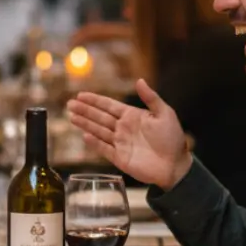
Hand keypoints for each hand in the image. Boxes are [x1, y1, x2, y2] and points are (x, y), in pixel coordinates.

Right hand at [66, 79, 191, 189]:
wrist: (175, 166)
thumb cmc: (173, 139)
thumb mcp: (164, 114)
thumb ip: (151, 98)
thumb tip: (140, 80)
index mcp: (132, 116)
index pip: (109, 106)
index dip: (95, 100)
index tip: (81, 95)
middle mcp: (123, 128)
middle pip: (99, 117)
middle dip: (85, 110)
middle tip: (70, 104)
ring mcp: (120, 143)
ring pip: (98, 131)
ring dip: (85, 124)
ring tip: (71, 116)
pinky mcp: (120, 158)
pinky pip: (104, 148)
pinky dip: (94, 143)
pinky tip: (84, 136)